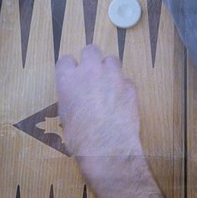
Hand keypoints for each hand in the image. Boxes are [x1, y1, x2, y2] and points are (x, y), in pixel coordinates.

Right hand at [56, 45, 167, 197]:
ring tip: (109, 86)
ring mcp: (112, 76)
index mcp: (67, 79)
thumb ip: (72, 98)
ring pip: (111, 60)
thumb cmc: (80, 138)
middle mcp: (89, 71)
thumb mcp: (66, 116)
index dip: (70, 68)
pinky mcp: (130, 85)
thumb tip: (78, 99)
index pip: (65, 60)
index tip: (73, 75)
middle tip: (93, 73)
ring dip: (109, 70)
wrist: (107, 147)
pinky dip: (124, 88)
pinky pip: (126, 80)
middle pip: (90, 50)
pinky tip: (122, 102)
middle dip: (91, 59)